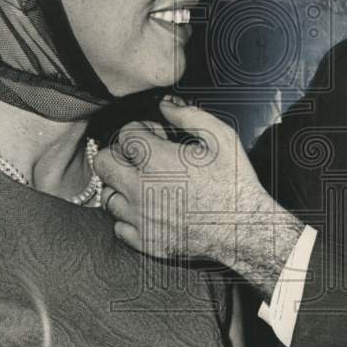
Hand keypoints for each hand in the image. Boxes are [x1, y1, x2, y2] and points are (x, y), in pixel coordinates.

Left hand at [94, 96, 303, 297]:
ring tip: (145, 184)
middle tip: (140, 158)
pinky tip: (149, 209)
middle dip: (118, 154)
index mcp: (156, 160)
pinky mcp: (144, 241)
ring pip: (108, 196)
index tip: (156, 136)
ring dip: (122, 186)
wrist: (244, 229)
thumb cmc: (234, 182)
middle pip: (102, 163)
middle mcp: (140, 189)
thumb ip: (188, 115)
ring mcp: (140, 218)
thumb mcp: (220, 137)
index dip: (141, 129)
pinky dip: (129, 217)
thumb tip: (165, 104)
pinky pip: (119, 226)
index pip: (124, 134)